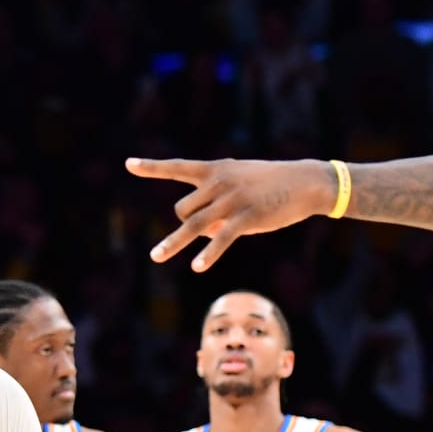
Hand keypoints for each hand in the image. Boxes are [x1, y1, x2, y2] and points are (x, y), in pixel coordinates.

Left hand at [130, 157, 334, 271]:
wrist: (304, 182)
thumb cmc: (272, 185)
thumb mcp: (241, 186)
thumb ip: (217, 206)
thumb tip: (203, 234)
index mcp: (216, 170)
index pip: (178, 167)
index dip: (152, 167)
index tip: (128, 164)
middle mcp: (219, 181)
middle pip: (183, 208)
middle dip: (187, 225)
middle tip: (209, 231)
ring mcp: (231, 199)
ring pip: (193, 224)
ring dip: (174, 242)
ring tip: (155, 256)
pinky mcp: (246, 217)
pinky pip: (220, 238)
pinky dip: (208, 254)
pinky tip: (196, 267)